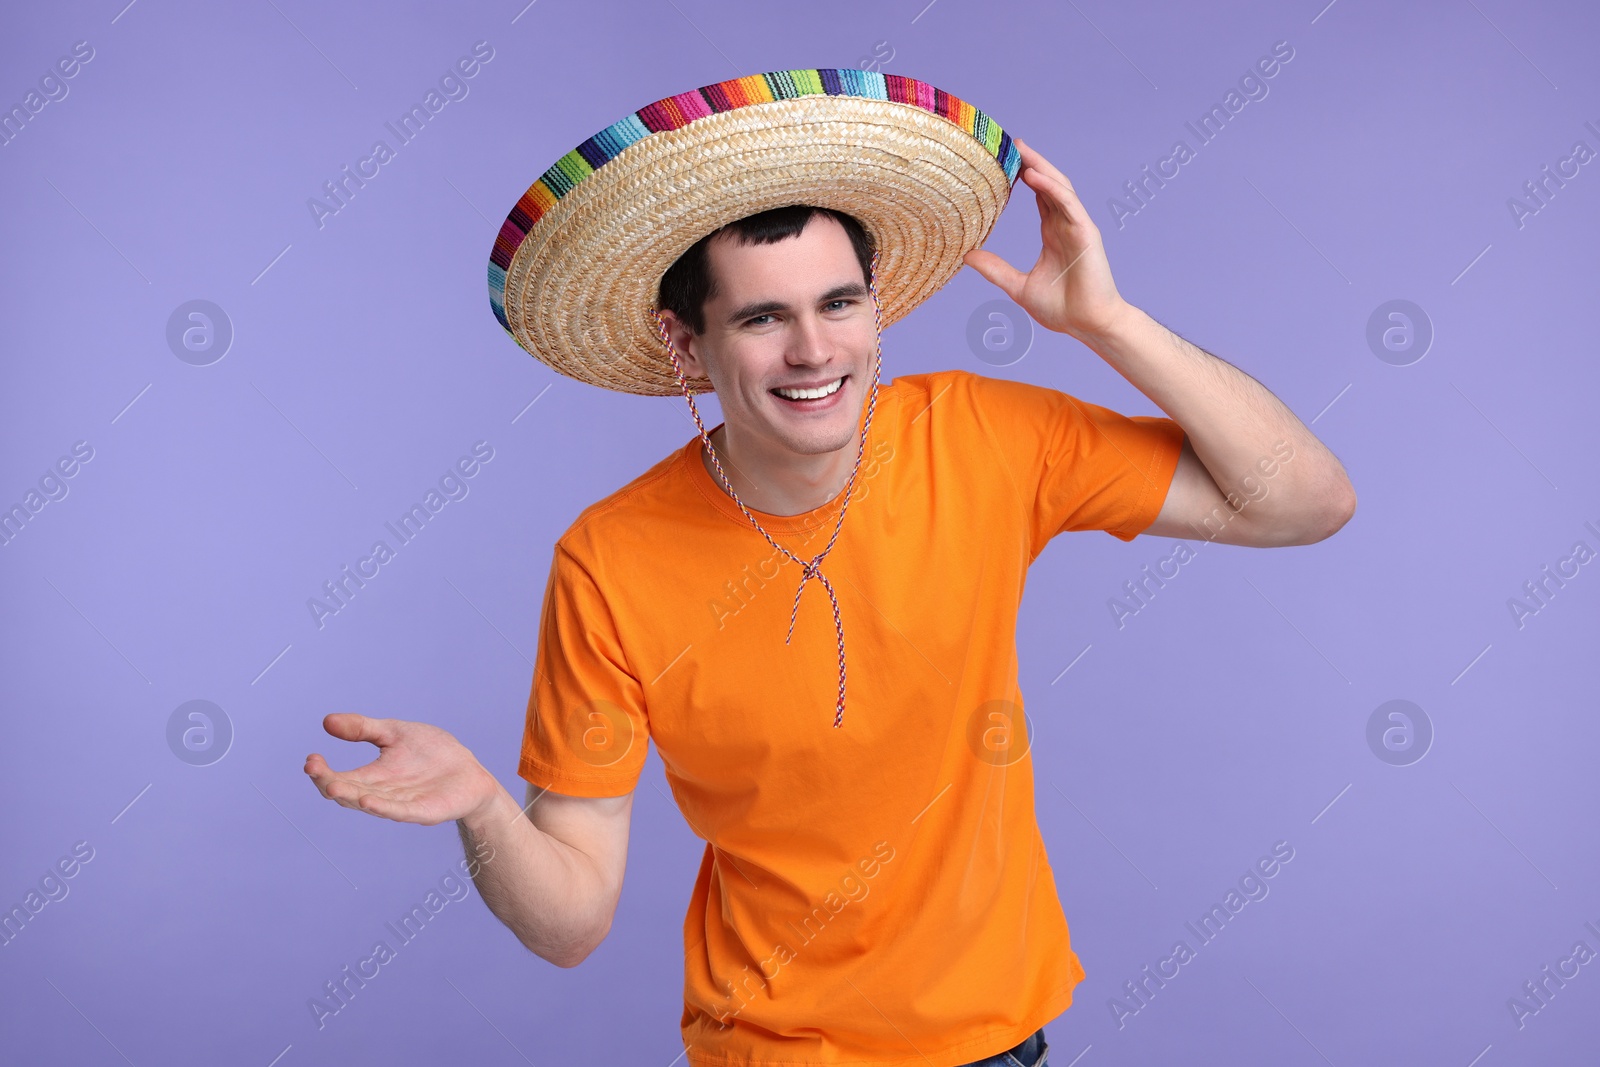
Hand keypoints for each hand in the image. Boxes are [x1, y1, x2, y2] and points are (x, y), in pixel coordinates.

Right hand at [304, 713, 501, 826]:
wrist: (469, 772)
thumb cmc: (432, 753)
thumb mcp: (395, 732)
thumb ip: (363, 728)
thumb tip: (326, 721)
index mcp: (372, 776)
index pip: (339, 778)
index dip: (322, 772)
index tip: (311, 759)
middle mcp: (381, 793)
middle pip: (349, 793)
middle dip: (331, 784)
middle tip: (315, 771)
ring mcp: (401, 804)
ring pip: (371, 803)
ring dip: (352, 797)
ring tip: (334, 788)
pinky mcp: (423, 811)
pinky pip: (400, 811)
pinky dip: (383, 807)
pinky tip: (368, 801)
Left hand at [963, 136, 1128, 338]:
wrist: (1087, 324)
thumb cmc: (1061, 309)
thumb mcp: (1018, 286)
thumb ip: (995, 269)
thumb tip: (967, 256)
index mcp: (1053, 234)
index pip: (1039, 198)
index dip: (1025, 178)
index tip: (1005, 162)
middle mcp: (1066, 225)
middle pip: (1048, 185)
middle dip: (1032, 163)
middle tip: (1012, 144)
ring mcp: (1078, 227)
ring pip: (1059, 188)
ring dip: (1041, 166)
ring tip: (1022, 150)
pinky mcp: (1086, 233)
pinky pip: (1068, 204)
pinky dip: (1052, 188)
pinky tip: (1035, 176)